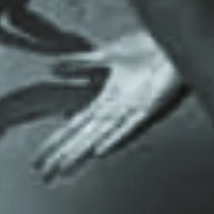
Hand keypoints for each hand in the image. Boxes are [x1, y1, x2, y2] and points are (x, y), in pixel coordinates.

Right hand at [32, 27, 188, 179]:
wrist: (172, 40)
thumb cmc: (146, 49)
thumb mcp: (105, 54)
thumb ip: (80, 63)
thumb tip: (52, 68)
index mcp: (106, 99)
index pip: (75, 125)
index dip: (57, 141)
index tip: (40, 158)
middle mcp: (116, 109)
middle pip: (83, 136)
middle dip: (63, 154)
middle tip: (45, 173)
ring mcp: (132, 109)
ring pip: (101, 136)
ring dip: (82, 152)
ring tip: (64, 168)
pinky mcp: (150, 107)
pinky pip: (129, 126)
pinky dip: (114, 138)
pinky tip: (101, 151)